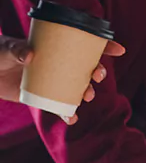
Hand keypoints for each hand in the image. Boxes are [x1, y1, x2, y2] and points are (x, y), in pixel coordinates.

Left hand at [0, 36, 125, 123]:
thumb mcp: (6, 49)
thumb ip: (17, 50)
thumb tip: (31, 55)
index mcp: (56, 47)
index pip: (84, 44)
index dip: (104, 46)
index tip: (118, 50)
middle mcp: (59, 65)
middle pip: (87, 68)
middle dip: (99, 72)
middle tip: (97, 76)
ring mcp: (54, 81)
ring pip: (79, 88)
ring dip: (88, 92)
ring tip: (87, 96)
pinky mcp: (46, 97)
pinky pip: (62, 108)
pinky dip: (69, 114)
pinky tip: (72, 118)